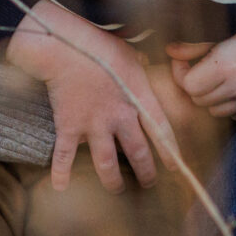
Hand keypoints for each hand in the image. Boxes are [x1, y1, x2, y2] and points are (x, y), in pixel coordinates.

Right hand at [4, 2, 176, 190]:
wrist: (64, 47)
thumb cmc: (99, 45)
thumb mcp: (130, 52)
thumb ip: (140, 66)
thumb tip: (146, 63)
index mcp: (138, 97)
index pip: (161, 130)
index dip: (170, 151)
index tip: (175, 167)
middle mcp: (119, 116)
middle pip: (138, 153)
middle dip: (146, 173)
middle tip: (149, 184)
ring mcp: (94, 124)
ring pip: (107, 163)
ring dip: (113, 181)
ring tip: (117, 189)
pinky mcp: (69, 126)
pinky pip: (65, 156)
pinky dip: (61, 173)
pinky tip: (60, 187)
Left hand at [176, 0, 235, 118]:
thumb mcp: (224, 33)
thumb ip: (194, 45)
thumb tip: (169, 51)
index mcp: (227, 64)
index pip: (189, 85)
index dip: (181, 73)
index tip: (184, 60)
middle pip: (198, 100)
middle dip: (193, 85)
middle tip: (197, 67)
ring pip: (213, 111)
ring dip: (208, 97)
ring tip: (214, 78)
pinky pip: (232, 115)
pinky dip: (227, 105)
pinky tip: (231, 87)